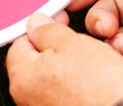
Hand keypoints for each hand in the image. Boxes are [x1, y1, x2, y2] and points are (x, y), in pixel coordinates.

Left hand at [6, 13, 122, 105]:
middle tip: (83, 46)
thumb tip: (35, 23)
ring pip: (56, 77)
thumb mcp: (74, 45)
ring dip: (74, 67)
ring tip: (97, 66)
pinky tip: (99, 84)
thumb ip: (48, 31)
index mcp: (22, 76)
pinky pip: (67, 94)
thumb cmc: (101, 88)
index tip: (60, 23)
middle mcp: (27, 98)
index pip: (21, 42)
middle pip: (38, 61)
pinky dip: (80, 86)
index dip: (42, 29)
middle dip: (61, 49)